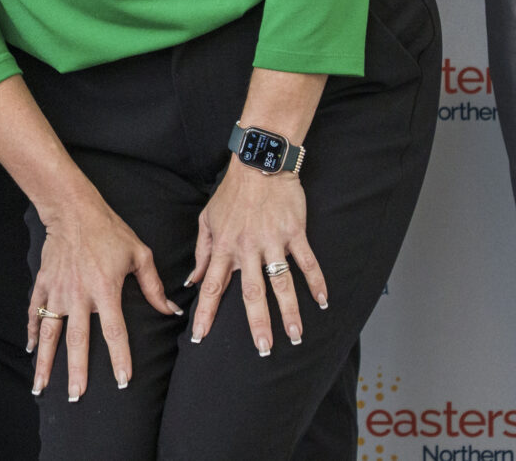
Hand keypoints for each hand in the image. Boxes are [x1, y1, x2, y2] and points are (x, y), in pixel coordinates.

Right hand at [30, 191, 177, 400]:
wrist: (72, 209)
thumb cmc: (109, 230)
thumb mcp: (139, 254)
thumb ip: (153, 286)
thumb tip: (171, 310)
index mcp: (105, 289)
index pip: (114, 331)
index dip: (120, 357)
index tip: (123, 381)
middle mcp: (79, 294)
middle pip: (77, 340)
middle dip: (77, 371)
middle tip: (77, 397)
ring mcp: (58, 290)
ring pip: (50, 332)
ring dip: (46, 361)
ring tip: (41, 387)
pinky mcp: (43, 284)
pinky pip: (34, 312)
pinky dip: (31, 332)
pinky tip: (31, 351)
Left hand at [188, 162, 325, 352]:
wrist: (258, 164)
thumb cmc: (231, 193)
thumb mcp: (207, 219)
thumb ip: (201, 252)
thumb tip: (192, 281)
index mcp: (224, 246)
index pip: (212, 285)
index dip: (206, 312)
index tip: (200, 338)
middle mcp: (247, 248)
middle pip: (252, 293)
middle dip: (257, 323)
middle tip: (262, 350)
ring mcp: (272, 241)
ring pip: (281, 282)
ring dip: (289, 311)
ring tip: (296, 337)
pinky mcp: (294, 232)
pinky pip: (307, 262)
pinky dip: (316, 282)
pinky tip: (323, 302)